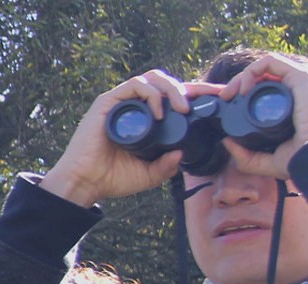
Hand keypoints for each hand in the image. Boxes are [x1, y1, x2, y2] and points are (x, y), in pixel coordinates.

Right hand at [40, 70, 211, 205]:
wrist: (86, 182)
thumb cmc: (113, 178)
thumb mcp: (150, 175)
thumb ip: (167, 166)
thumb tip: (182, 153)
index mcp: (146, 119)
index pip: (174, 98)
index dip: (198, 94)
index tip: (220, 96)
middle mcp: (134, 106)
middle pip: (166, 82)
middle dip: (190, 88)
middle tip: (203, 103)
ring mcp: (121, 102)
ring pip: (153, 78)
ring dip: (173, 89)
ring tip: (182, 109)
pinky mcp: (108, 102)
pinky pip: (135, 86)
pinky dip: (151, 94)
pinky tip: (159, 112)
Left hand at [218, 53, 307, 178]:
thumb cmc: (301, 159)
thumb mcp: (268, 161)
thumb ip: (247, 157)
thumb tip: (226, 142)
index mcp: (294, 106)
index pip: (267, 90)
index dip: (245, 93)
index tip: (229, 105)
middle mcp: (299, 92)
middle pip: (264, 77)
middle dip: (239, 83)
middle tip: (225, 97)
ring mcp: (301, 83)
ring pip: (265, 67)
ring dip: (242, 76)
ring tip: (230, 93)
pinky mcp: (302, 77)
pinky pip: (272, 62)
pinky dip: (252, 70)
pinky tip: (244, 89)